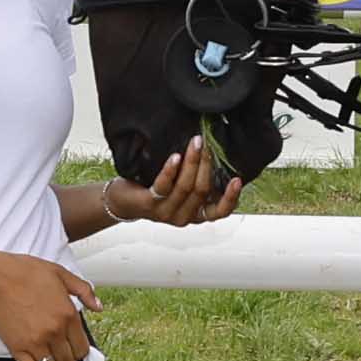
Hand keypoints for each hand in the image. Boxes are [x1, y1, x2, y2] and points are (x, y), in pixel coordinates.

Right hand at [0, 251, 95, 360]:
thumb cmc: (22, 273)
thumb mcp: (60, 274)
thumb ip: (84, 290)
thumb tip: (98, 306)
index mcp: (68, 314)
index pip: (83, 347)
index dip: (80, 350)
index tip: (75, 349)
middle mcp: (55, 331)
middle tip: (64, 357)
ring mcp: (36, 343)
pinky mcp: (18, 349)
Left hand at [105, 138, 240, 229]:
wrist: (123, 201)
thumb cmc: (156, 190)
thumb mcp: (181, 189)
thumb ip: (197, 180)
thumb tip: (213, 153)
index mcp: (195, 214)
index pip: (219, 213)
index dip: (230, 198)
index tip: (237, 179)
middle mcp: (183, 217)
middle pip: (202, 191)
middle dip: (206, 165)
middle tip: (207, 144)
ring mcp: (166, 212)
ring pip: (185, 187)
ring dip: (192, 162)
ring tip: (195, 143)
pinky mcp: (150, 204)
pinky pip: (164, 186)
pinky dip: (171, 170)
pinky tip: (175, 157)